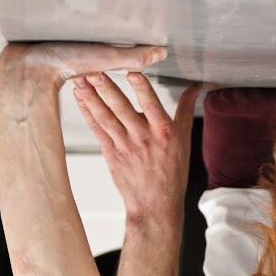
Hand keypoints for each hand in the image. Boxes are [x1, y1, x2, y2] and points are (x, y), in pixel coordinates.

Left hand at [73, 74, 201, 220]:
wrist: (156, 204)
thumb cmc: (172, 171)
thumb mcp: (185, 139)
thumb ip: (186, 110)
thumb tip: (196, 88)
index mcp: (165, 133)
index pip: (153, 106)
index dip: (142, 90)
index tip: (132, 73)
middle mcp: (144, 138)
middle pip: (122, 108)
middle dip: (106, 88)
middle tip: (93, 70)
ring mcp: (125, 145)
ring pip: (105, 116)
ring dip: (91, 96)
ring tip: (79, 78)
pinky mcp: (111, 153)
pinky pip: (97, 128)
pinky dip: (87, 111)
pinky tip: (80, 97)